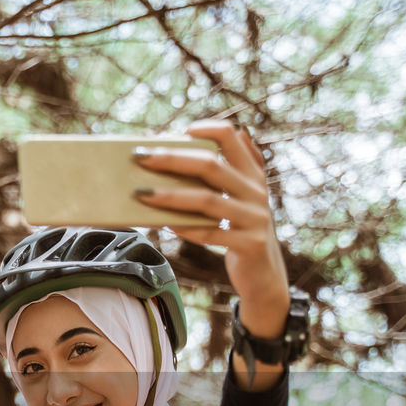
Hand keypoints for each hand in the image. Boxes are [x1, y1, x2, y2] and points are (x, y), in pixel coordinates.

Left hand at [133, 119, 290, 388]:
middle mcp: (256, 192)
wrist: (265, 276)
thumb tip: (228, 132)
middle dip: (172, 159)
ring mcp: (255, 218)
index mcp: (252, 174)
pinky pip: (211, 234)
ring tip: (141, 193)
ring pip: (208, 200)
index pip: (231, 136)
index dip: (205, 129)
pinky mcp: (249, 244)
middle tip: (140, 157)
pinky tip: (164, 225)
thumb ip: (237, 168)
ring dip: (171, 196)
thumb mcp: (244, 198)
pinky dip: (186, 228)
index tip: (179, 130)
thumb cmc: (242, 232)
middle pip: (212, 166)